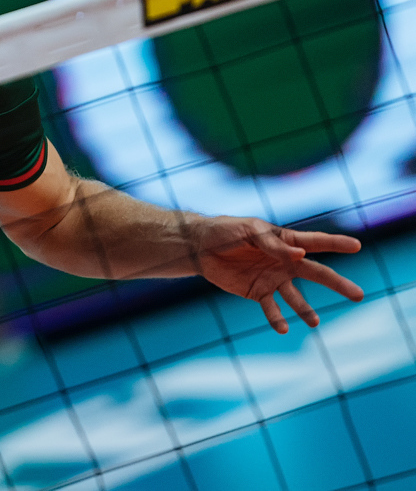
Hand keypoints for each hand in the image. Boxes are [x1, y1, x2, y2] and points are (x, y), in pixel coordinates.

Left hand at [194, 216, 363, 332]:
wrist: (200, 247)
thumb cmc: (225, 231)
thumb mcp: (248, 231)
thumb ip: (272, 244)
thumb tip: (299, 254)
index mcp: (285, 241)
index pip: (315, 242)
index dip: (336, 243)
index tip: (357, 246)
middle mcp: (284, 262)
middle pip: (316, 273)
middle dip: (337, 284)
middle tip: (359, 295)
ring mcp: (273, 278)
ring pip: (296, 297)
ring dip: (305, 310)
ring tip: (314, 322)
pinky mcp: (257, 292)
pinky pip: (271, 308)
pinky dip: (277, 319)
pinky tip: (284, 328)